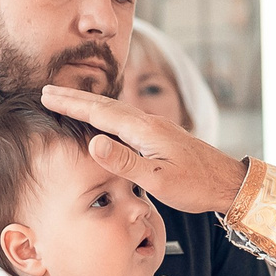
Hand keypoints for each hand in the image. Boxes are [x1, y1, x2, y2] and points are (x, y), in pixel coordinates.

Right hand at [39, 85, 246, 214]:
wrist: (228, 182)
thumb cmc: (196, 185)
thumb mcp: (157, 179)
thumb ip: (125, 161)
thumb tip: (93, 142)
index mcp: (144, 131)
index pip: (99, 112)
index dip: (72, 104)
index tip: (47, 95)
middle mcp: (148, 123)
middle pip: (104, 106)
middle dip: (74, 98)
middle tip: (47, 90)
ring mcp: (155, 128)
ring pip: (115, 111)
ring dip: (89, 104)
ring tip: (68, 100)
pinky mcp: (160, 136)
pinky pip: (125, 119)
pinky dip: (106, 115)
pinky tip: (104, 120)